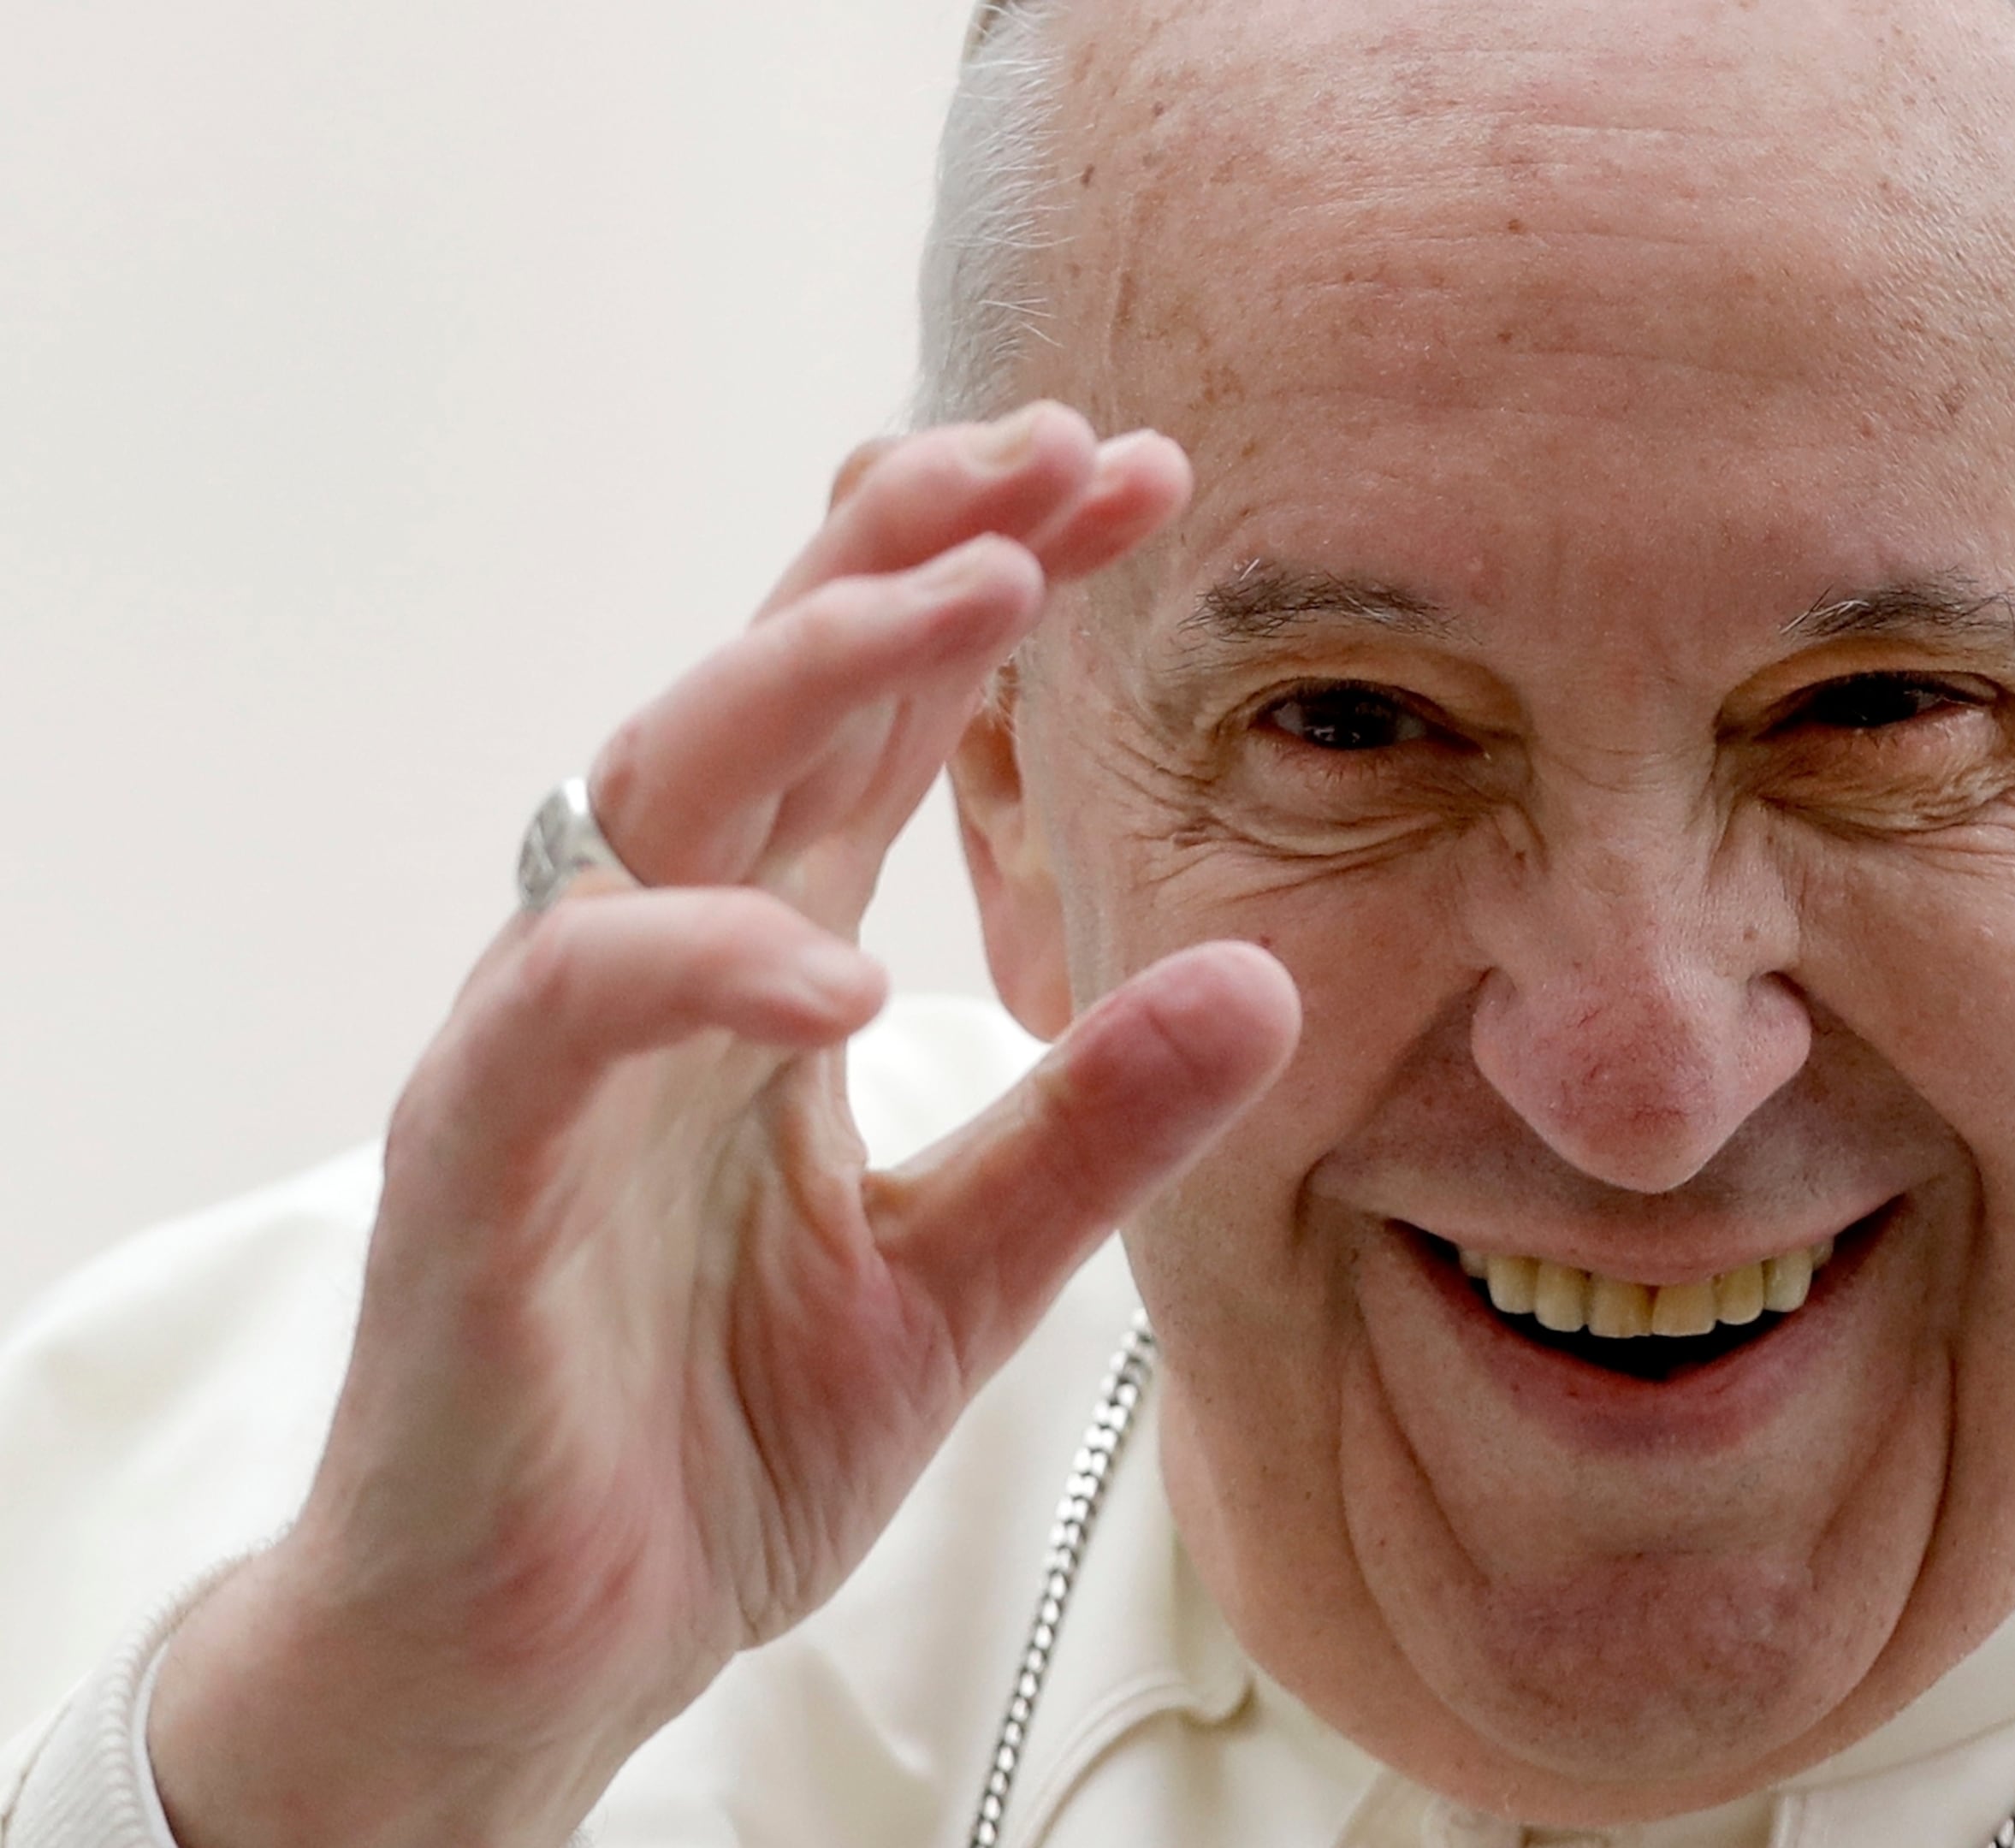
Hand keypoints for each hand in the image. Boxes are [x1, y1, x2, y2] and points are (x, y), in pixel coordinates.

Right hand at [143, 405, 1300, 1847]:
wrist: (537, 1654)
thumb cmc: (710, 1443)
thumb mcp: (963, 1278)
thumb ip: (1094, 1129)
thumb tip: (1264, 977)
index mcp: (764, 968)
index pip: (880, 723)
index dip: (993, 585)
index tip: (1144, 488)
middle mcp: (658, 966)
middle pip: (769, 685)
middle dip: (916, 549)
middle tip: (1072, 450)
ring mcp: (554, 1051)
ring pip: (660, 785)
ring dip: (817, 670)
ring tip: (987, 591)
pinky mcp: (473, 1167)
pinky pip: (567, 1012)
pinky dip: (701, 969)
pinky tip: (840, 974)